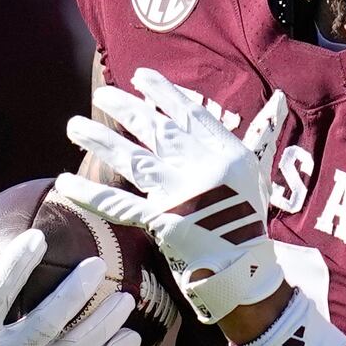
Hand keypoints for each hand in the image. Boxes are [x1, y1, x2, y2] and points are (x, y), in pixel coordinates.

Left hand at [59, 69, 290, 321]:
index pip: (190, 114)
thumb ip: (262, 134)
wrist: (245, 268)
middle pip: (158, 131)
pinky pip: (120, 206)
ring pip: (134, 161)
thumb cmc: (250, 216)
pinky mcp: (163, 223)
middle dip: (127, 109)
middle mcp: (203, 169)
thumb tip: (280, 99)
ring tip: (74, 125)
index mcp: (227, 153)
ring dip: (101, 141)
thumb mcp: (259, 171)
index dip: (163, 93)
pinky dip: (91, 195)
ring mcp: (181, 196)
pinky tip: (65, 181)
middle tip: (102, 94)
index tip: (140, 76)